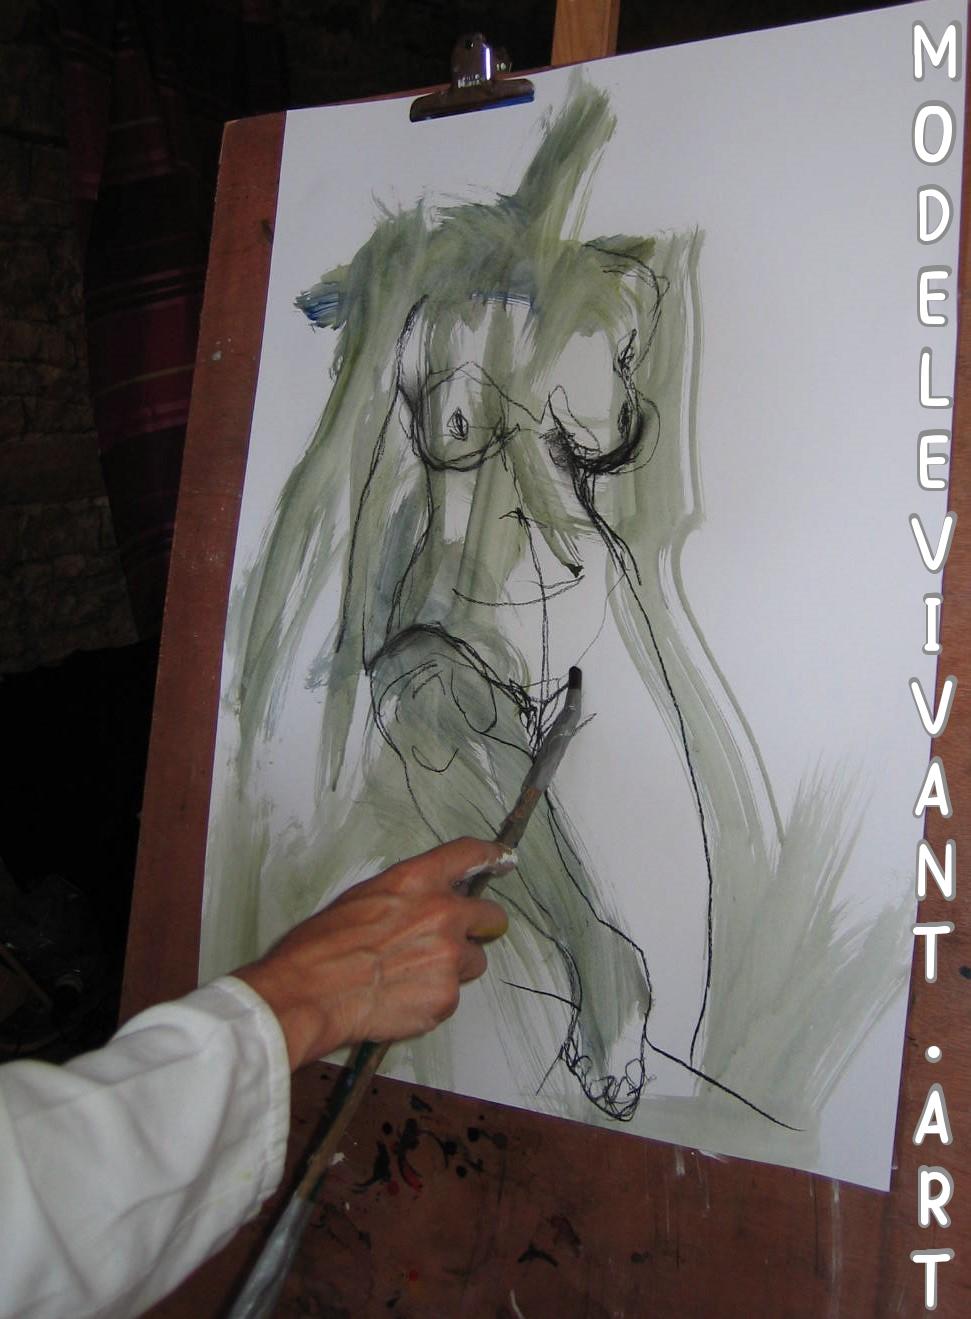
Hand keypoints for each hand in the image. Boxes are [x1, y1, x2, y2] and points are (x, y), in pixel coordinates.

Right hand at [235, 837, 512, 1069]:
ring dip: (453, 967)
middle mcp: (442, 914)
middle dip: (479, 928)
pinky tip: (400, 998)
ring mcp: (448, 957)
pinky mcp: (446, 997)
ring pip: (473, 961)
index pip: (468, 855)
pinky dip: (432, 998)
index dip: (491, 856)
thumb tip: (423, 905)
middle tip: (453, 940)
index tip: (504, 860)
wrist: (309, 993)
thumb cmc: (321, 946)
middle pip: (491, 916)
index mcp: (416, 880)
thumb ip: (405, 898)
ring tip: (409, 976)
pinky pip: (451, 995)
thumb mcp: (362, 899)